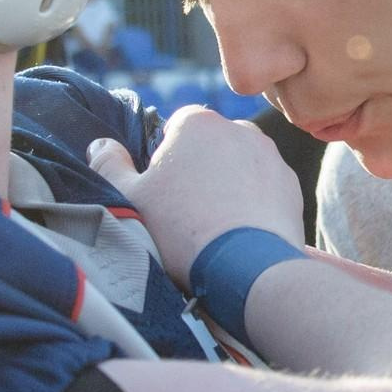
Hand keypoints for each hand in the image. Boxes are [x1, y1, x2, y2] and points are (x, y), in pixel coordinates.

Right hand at [87, 107, 303, 284]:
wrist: (247, 269)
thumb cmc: (181, 230)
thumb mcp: (129, 198)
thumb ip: (109, 165)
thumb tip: (100, 145)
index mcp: (197, 123)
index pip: (174, 128)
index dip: (164, 160)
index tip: (162, 193)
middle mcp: (239, 129)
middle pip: (209, 146)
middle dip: (198, 171)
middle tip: (186, 214)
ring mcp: (270, 157)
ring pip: (239, 166)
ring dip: (228, 187)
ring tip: (215, 228)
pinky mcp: (292, 186)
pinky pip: (265, 190)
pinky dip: (254, 205)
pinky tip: (241, 234)